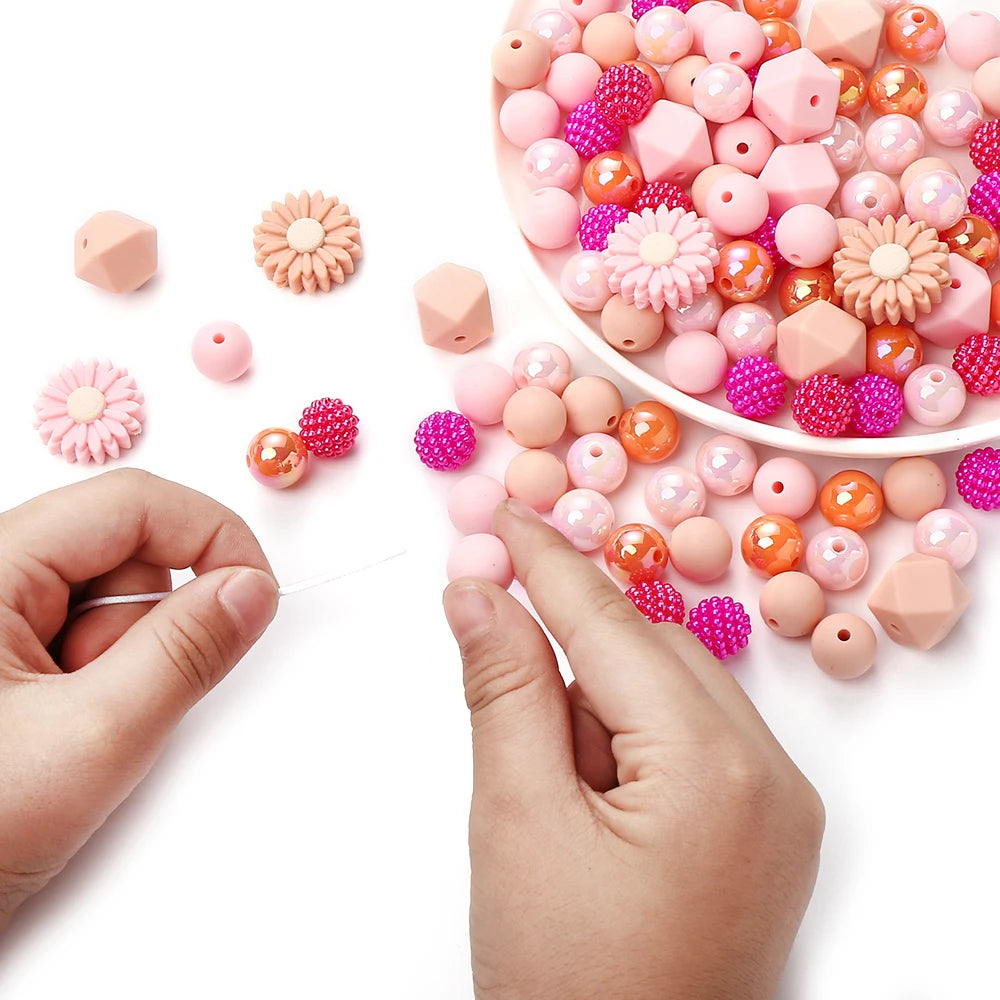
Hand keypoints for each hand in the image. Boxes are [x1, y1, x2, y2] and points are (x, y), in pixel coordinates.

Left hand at [0, 470, 277, 927]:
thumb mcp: (90, 737)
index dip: (210, 538)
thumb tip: (250, 591)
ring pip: (113, 603)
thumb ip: (184, 653)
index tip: (254, 596)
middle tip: (114, 701)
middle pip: (126, 553)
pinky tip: (66, 728)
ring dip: (123, 664)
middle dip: (148, 627)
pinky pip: (91, 643)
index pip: (133, 503)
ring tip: (74, 728)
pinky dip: (104, 683)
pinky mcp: (9, 654)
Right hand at [444, 501, 824, 999]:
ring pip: (668, 694)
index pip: (614, 627)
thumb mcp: (518, 824)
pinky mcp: (764, 830)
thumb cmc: (568, 983)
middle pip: (650, 654)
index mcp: (716, 768)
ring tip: (549, 795)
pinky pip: (690, 740)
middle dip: (569, 655)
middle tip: (498, 663)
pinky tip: (587, 801)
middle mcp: (771, 775)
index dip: (549, 564)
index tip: (505, 515)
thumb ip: (504, 692)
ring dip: (596, 708)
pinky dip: (627, 741)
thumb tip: (479, 594)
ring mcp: (777, 806)